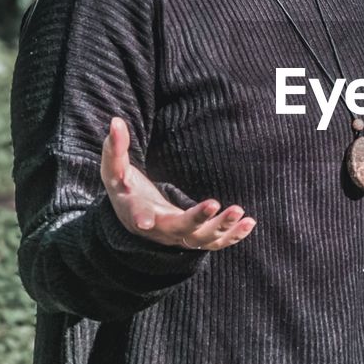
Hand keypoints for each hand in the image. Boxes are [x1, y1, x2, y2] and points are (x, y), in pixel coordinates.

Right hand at [100, 116, 255, 250]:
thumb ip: (114, 147)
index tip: (145, 222)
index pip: (136, 213)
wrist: (136, 217)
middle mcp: (160, 229)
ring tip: (239, 211)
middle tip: (214, 203)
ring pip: (201, 239)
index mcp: (137, 210)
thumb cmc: (124, 189)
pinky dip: (233, 236)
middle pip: (178, 229)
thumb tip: (115, 121)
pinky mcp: (195, 238)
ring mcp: (179, 236)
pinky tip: (249, 222)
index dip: (139, 217)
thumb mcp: (114, 170)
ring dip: (222, 228)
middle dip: (196, 219)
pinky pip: (215, 242)